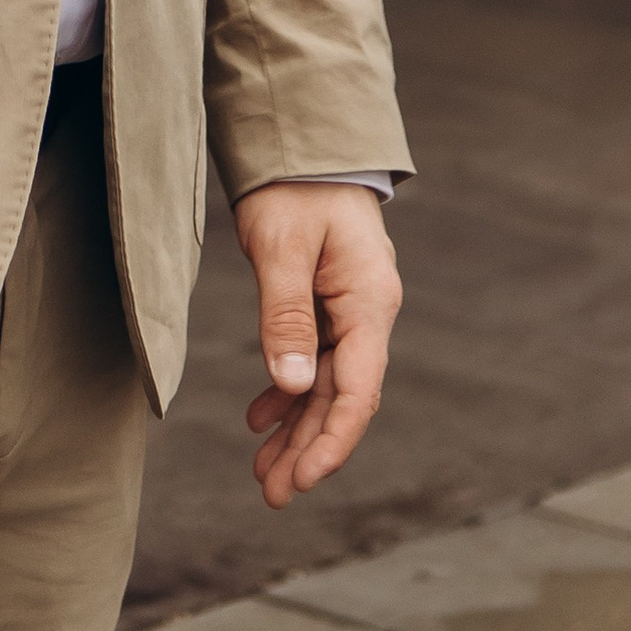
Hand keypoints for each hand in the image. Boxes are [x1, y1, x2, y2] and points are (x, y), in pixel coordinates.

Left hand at [234, 183, 400, 508]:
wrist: (302, 136)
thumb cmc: (294, 184)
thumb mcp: (283, 246)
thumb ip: (286, 314)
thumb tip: (294, 386)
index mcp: (369, 302)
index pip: (358, 392)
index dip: (332, 441)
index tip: (304, 481)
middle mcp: (367, 311)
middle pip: (342, 397)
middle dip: (309, 448)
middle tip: (273, 495)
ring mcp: (348, 307)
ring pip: (326, 383)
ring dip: (297, 427)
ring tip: (264, 472)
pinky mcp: (325, 299)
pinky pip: (312, 357)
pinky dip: (288, 388)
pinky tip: (261, 416)